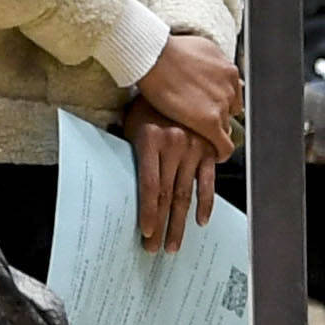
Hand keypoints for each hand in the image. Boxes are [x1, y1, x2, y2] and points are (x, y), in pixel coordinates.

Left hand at [128, 110, 221, 253]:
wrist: (171, 75)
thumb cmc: (146, 103)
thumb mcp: (131, 122)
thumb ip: (129, 150)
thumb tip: (116, 180)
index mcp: (151, 139)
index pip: (149, 186)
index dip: (148, 213)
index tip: (145, 233)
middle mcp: (174, 145)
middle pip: (167, 195)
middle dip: (162, 226)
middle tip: (156, 249)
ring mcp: (194, 148)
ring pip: (186, 194)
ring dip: (181, 222)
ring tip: (175, 244)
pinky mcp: (208, 150)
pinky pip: (208, 182)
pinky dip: (206, 203)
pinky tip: (201, 221)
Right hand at [134, 29, 245, 157]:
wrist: (152, 55)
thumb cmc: (165, 48)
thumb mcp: (198, 47)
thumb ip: (211, 61)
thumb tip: (215, 68)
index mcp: (228, 70)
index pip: (232, 95)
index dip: (219, 103)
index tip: (209, 108)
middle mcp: (230, 87)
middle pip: (229, 112)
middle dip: (216, 116)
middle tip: (199, 120)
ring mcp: (221, 104)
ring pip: (225, 127)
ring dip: (214, 131)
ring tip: (199, 136)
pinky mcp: (210, 121)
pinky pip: (224, 145)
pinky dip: (221, 153)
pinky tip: (214, 156)